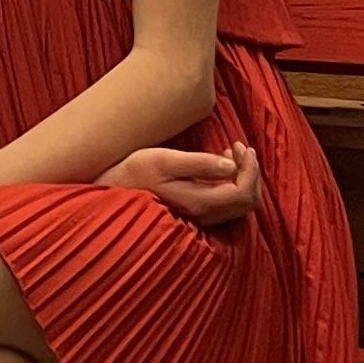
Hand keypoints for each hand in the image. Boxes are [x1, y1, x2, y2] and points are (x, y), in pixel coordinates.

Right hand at [105, 142, 260, 230]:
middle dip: (250, 172)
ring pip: (239, 205)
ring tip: (230, 152)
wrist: (113, 189)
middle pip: (247, 202)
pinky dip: (233, 183)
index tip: (239, 144)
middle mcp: (205, 215)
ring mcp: (201, 217)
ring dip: (242, 177)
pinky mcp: (196, 213)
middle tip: (239, 146)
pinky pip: (227, 203)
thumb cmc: (135, 172)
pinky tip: (220, 165)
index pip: (243, 192)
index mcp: (200, 202)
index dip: (250, 168)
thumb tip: (231, 164)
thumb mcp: (165, 160)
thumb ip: (199, 164)